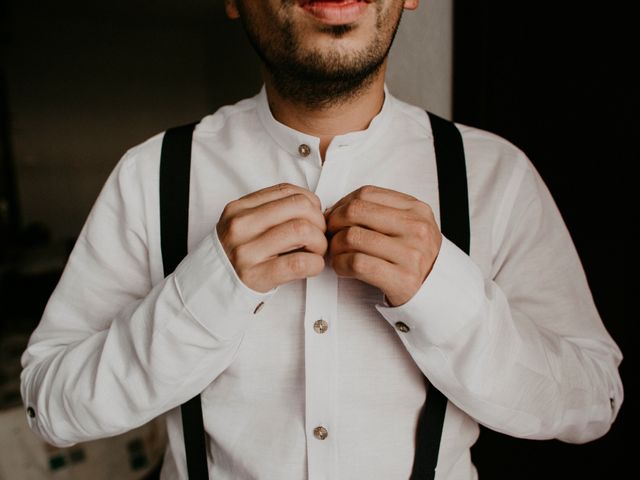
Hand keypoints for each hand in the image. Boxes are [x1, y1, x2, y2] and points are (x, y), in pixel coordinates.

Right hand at [216, 183, 327, 291]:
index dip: (310, 201)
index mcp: (239, 209)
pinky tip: (313, 265)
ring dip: (319, 242)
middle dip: (319, 221)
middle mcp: (240, 226)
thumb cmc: (235, 255)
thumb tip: (312, 206)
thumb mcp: (243, 224)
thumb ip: (271, 211)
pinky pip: (298, 263)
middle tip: (318, 235)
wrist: (210, 286)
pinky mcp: (255, 275)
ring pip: (302, 231)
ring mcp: (246, 251)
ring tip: (316, 251)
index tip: (313, 215)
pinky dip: (315, 263)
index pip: (286, 191)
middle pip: (299, 207)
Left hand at [326, 185, 441, 305]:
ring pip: (352, 237)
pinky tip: (343, 267)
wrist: (438, 291)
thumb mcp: (408, 226)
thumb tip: (335, 209)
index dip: (341, 203)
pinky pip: (357, 263)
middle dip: (334, 223)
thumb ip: (379, 213)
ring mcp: (412, 254)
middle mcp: (416, 228)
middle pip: (356, 212)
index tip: (334, 216)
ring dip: (336, 246)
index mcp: (416, 210)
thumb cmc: (414, 257)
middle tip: (330, 235)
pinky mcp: (403, 279)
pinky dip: (341, 265)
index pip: (367, 194)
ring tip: (338, 253)